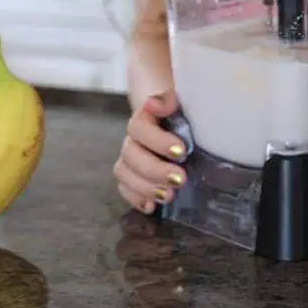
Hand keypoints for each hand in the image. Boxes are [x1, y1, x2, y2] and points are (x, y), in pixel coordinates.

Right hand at [115, 88, 187, 214]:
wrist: (180, 121)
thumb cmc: (183, 113)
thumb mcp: (181, 103)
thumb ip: (168, 100)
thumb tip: (153, 104)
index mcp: (144, 117)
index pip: (140, 128)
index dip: (157, 141)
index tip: (181, 151)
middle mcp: (133, 139)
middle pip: (131, 155)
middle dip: (155, 170)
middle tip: (180, 179)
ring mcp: (130, 158)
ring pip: (124, 173)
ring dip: (146, 187)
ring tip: (169, 195)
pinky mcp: (132, 176)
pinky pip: (124, 188)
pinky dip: (136, 199)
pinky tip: (151, 206)